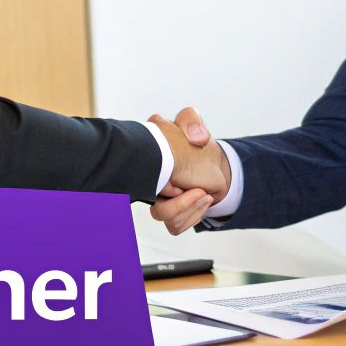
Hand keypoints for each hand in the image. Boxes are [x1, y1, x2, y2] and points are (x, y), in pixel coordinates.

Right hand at [150, 108, 225, 234]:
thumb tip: (196, 138)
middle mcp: (148, 181)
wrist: (212, 163)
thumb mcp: (191, 122)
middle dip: (176, 201)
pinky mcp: (171, 215)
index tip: (179, 176)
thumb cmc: (194, 143)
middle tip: (195, 188)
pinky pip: (174, 225)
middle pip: (148, 200)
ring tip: (203, 194)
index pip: (133, 173)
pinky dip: (192, 215)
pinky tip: (204, 199)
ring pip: (160, 214)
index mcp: (146, 160)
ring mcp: (158, 200)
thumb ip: (190, 119)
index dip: (160, 179)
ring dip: (186, 206)